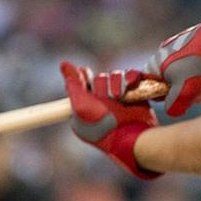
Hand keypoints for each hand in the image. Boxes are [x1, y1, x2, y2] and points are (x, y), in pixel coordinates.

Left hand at [61, 62, 159, 179]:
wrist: (131, 137)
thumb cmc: (103, 125)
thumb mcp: (81, 105)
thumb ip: (72, 84)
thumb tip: (64, 64)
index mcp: (85, 108)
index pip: (81, 85)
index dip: (83, 77)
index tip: (84, 71)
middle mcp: (101, 104)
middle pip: (98, 78)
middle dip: (101, 84)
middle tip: (105, 98)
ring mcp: (119, 100)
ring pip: (115, 76)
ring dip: (117, 83)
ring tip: (119, 97)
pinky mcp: (135, 96)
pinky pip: (132, 77)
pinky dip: (132, 78)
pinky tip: (131, 85)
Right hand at [150, 4, 200, 118]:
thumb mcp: (186, 92)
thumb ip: (174, 106)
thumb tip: (171, 111)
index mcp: (156, 64)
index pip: (152, 87)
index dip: (166, 98)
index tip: (182, 98)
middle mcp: (164, 53)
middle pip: (172, 83)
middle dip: (189, 91)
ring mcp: (180, 46)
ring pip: (188, 75)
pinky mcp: (195, 43)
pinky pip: (198, 65)